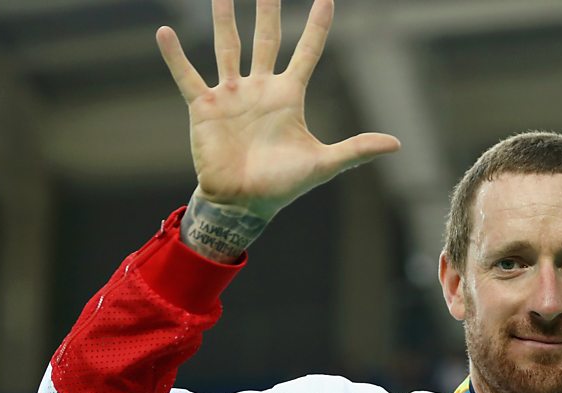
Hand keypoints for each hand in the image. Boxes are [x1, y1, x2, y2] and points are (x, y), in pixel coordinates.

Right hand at [156, 0, 400, 218]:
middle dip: (268, 10)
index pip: (308, 51)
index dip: (318, 25)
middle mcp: (260, 88)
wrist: (243, 203)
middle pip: (266, 39)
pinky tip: (164, 33)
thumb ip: (356, 150)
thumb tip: (396, 144)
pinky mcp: (204, 108)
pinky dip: (175, 57)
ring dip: (224, 19)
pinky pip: (187, 77)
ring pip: (227, 47)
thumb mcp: (323, 164)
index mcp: (289, 96)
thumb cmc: (282, 185)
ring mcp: (230, 94)